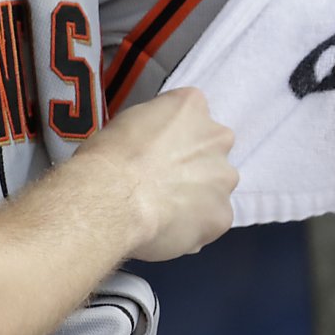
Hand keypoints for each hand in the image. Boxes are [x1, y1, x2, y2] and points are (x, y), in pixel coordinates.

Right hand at [78, 86, 238, 261]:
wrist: (112, 198)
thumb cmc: (110, 158)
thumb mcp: (127, 123)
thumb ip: (154, 130)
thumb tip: (153, 149)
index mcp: (192, 105)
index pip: (190, 116)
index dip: (171, 139)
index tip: (156, 153)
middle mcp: (217, 137)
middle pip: (209, 152)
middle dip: (192, 167)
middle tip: (161, 184)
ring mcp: (224, 177)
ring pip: (214, 188)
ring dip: (197, 197)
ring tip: (163, 212)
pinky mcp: (222, 214)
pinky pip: (211, 221)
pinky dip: (194, 227)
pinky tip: (168, 228)